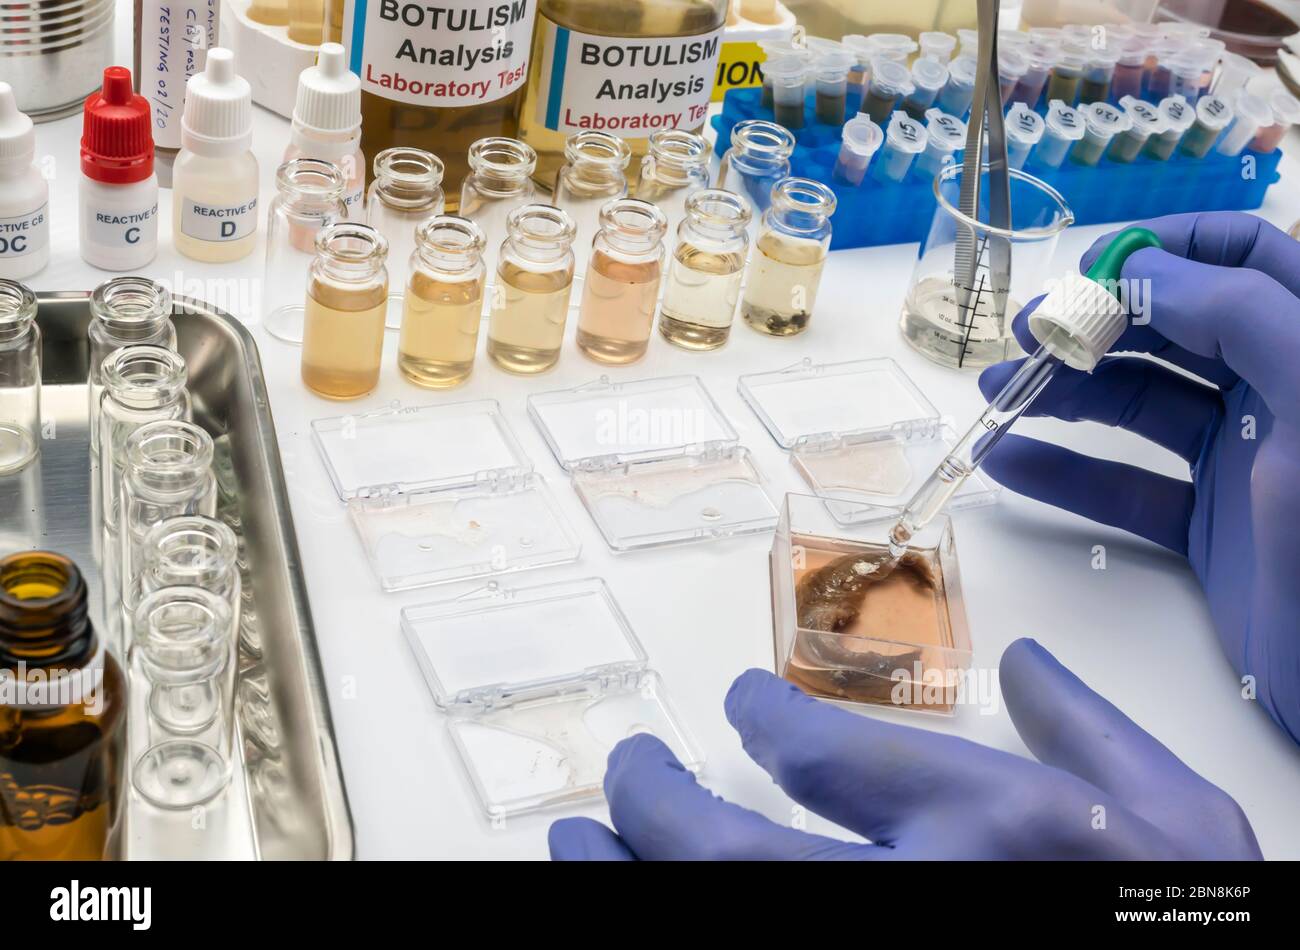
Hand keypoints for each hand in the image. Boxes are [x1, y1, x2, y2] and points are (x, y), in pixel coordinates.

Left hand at [549, 641, 1260, 859]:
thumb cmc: (1188, 924)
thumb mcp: (1184, 825)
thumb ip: (1097, 736)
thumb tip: (1030, 670)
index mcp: (994, 832)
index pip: (826, 754)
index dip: (758, 716)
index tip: (736, 703)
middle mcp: (918, 900)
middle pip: (725, 847)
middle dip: (652, 802)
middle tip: (623, 771)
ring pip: (706, 912)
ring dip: (623, 877)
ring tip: (578, 846)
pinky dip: (667, 928)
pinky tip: (639, 908)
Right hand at [977, 211, 1299, 744]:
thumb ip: (1244, 316)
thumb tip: (1141, 271)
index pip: (1242, 256)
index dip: (1164, 249)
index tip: (1087, 272)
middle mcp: (1278, 391)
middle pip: (1173, 327)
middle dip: (1094, 322)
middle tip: (1023, 336)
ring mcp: (1240, 460)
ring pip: (1138, 404)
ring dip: (1064, 391)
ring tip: (996, 393)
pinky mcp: (1207, 526)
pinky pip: (1124, 486)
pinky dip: (1065, 473)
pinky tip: (1010, 462)